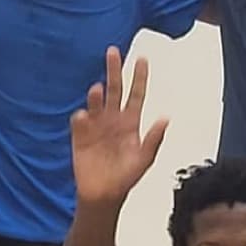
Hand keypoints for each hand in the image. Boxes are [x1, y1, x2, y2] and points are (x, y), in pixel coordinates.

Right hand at [70, 47, 167, 206]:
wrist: (103, 195)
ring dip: (97, 95)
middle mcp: (113, 119)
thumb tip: (166, 118)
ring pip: (96, 102)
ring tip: (98, 89)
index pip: (136, 95)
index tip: (141, 58)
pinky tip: (83, 117)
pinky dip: (82, 117)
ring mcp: (96, 126)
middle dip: (114, 70)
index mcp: (131, 123)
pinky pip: (80, 121)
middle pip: (115, 89)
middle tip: (112, 51)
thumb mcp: (144, 160)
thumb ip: (153, 139)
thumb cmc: (125, 177)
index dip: (139, 77)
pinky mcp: (80, 135)